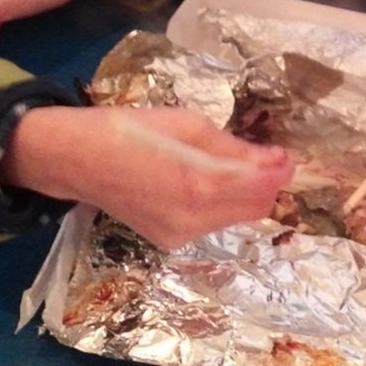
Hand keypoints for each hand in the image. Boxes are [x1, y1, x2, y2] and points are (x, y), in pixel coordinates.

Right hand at [0, 105, 293, 248]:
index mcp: (200, 182)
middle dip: (267, 185)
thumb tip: (276, 159)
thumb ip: (235, 148)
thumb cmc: (133, 129)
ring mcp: (181, 235)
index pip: (262, 185)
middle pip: (255, 208)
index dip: (281, 171)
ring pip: (235, 219)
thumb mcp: (189, 124)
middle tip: (266, 158)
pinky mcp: (169, 241)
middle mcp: (194, 217)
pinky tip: (204, 183)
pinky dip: (220, 205)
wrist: (78, 159)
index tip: (287, 154)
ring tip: (231, 166)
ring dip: (245, 195)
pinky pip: (211, 225)